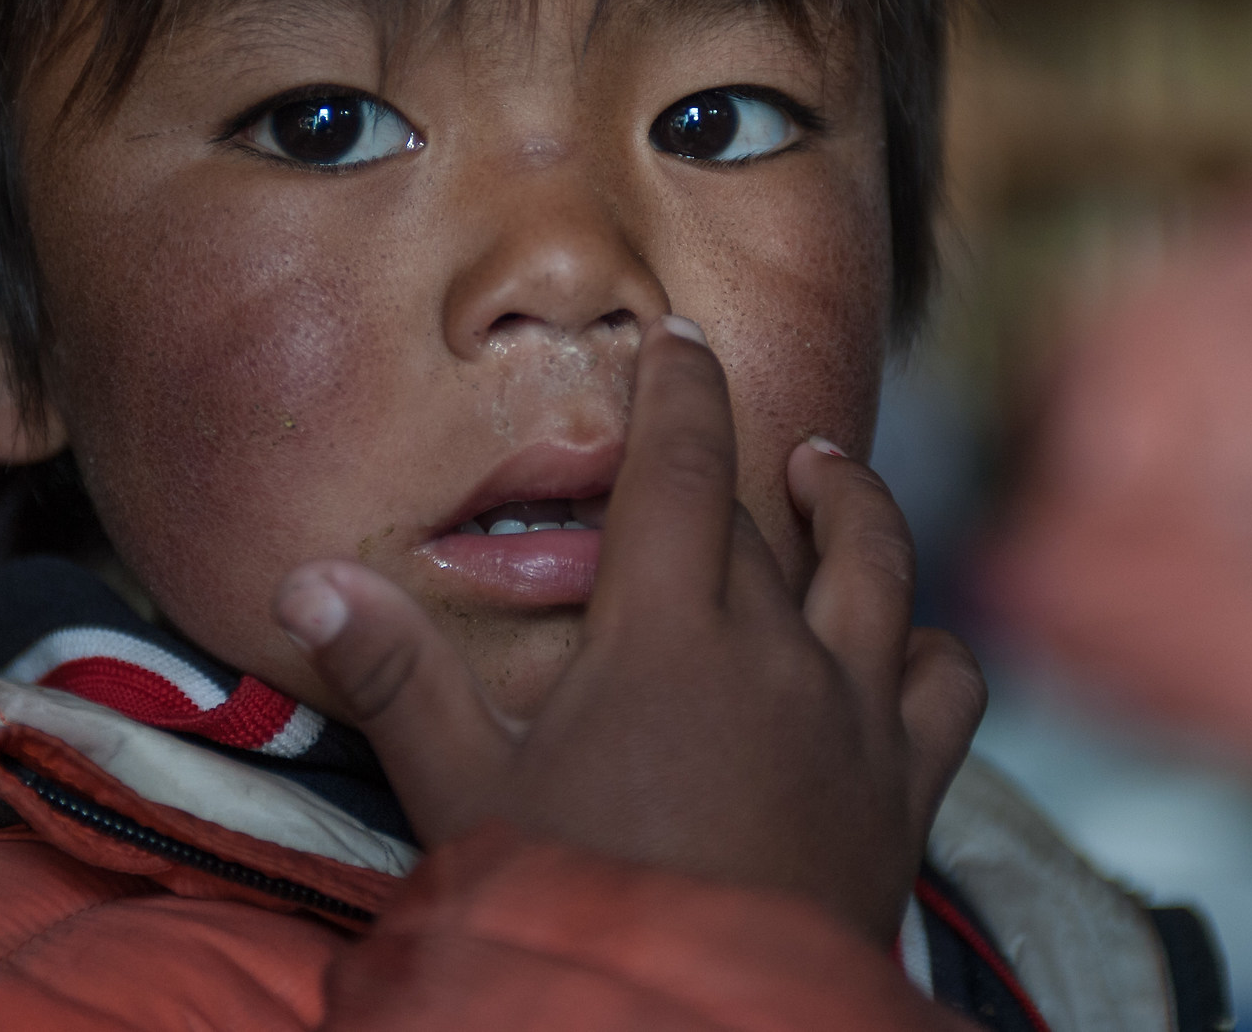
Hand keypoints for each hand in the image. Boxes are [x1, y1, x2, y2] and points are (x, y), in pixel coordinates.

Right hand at [271, 316, 986, 941]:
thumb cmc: (573, 910)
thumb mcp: (465, 798)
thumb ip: (396, 679)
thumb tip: (306, 581)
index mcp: (671, 632)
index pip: (684, 464)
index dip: (682, 388)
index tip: (679, 341)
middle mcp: (781, 652)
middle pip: (765, 519)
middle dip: (736, 460)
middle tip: (710, 431)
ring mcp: (855, 718)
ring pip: (881, 570)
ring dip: (855, 510)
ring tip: (831, 478)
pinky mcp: (904, 789)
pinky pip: (946, 685)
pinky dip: (928, 646)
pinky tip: (901, 643)